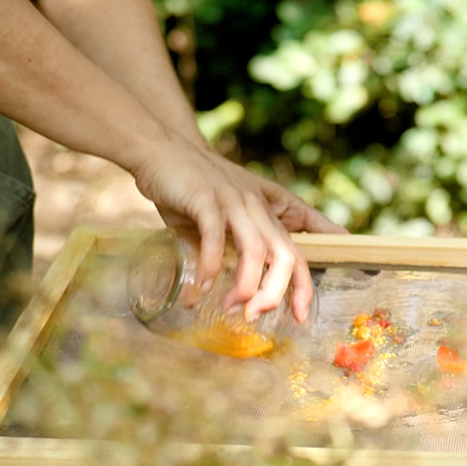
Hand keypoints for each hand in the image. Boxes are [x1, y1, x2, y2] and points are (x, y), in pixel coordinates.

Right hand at [133, 135, 344, 322]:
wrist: (162, 148)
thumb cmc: (193, 188)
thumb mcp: (224, 218)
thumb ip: (232, 248)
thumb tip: (231, 288)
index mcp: (266, 214)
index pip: (297, 253)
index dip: (304, 286)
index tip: (301, 317)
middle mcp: (257, 208)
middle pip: (286, 256)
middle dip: (278, 293)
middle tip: (257, 317)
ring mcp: (234, 202)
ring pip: (257, 250)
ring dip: (248, 286)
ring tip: (232, 309)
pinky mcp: (206, 198)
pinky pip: (215, 238)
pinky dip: (212, 268)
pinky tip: (201, 290)